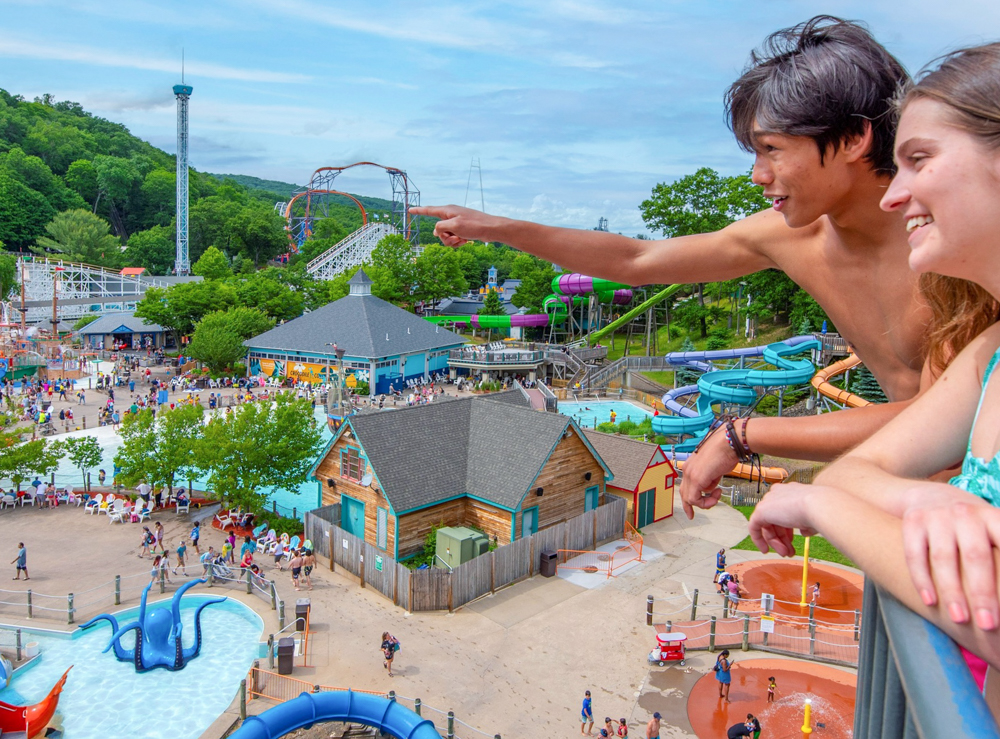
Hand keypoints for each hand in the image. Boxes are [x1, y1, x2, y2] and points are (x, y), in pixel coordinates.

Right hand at [408, 205, 505, 246]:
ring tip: (462, 239)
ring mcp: (456, 223)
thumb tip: (436, 231)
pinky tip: (466, 241)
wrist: (491, 229)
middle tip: (455, 237)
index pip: (429, 210)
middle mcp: (450, 216)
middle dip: (444, 237)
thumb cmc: (474, 225)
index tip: (409, 209)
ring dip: (452, 241)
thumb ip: (440, 227)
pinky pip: (453, 239)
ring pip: (445, 236)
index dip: (419, 211)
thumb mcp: (454, 226)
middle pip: (437, 230)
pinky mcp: (461, 230)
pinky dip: (458, 242)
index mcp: (447, 211)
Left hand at [679, 426, 738, 518]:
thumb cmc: (726, 451)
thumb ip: (710, 478)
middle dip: (689, 506)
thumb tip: (711, 486)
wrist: (729, 442)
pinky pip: (695, 499)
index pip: (685, 486)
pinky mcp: (696, 479)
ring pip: (689, 498)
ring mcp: (690, 474)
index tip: (691, 511)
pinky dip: (705, 502)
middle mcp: (687, 470)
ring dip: (705, 502)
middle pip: (684, 494)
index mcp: (691, 465)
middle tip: (692, 516)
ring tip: (717, 495)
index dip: (687, 500)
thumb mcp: (716, 468)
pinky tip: (716, 494)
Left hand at [748, 482, 822, 556]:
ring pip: (767, 525)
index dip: (787, 528)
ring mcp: (768, 501)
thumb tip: (804, 532)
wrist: (818, 505)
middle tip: (788, 552)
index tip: (792, 540)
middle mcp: (777, 493)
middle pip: (774, 519)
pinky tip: (765, 549)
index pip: (784, 511)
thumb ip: (805, 524)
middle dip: (782, 538)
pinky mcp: (761, 510)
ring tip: (785, 554)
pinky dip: (759, 539)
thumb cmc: (820, 509)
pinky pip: (754, 527)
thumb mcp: (812, 517)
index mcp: (790, 492)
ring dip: (776, 542)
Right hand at [899, 486, 999, 630]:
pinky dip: (922, 580)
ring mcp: (936, 516)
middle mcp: (966, 513)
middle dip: (982, 593)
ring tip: (960, 619)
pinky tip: (930, 602)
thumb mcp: (994, 529)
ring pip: (943, 558)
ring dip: (952, 591)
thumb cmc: (973, 527)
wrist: (930, 496)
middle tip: (988, 625)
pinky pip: (915, 554)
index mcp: (993, 517)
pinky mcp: (913, 521)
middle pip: (975, 556)